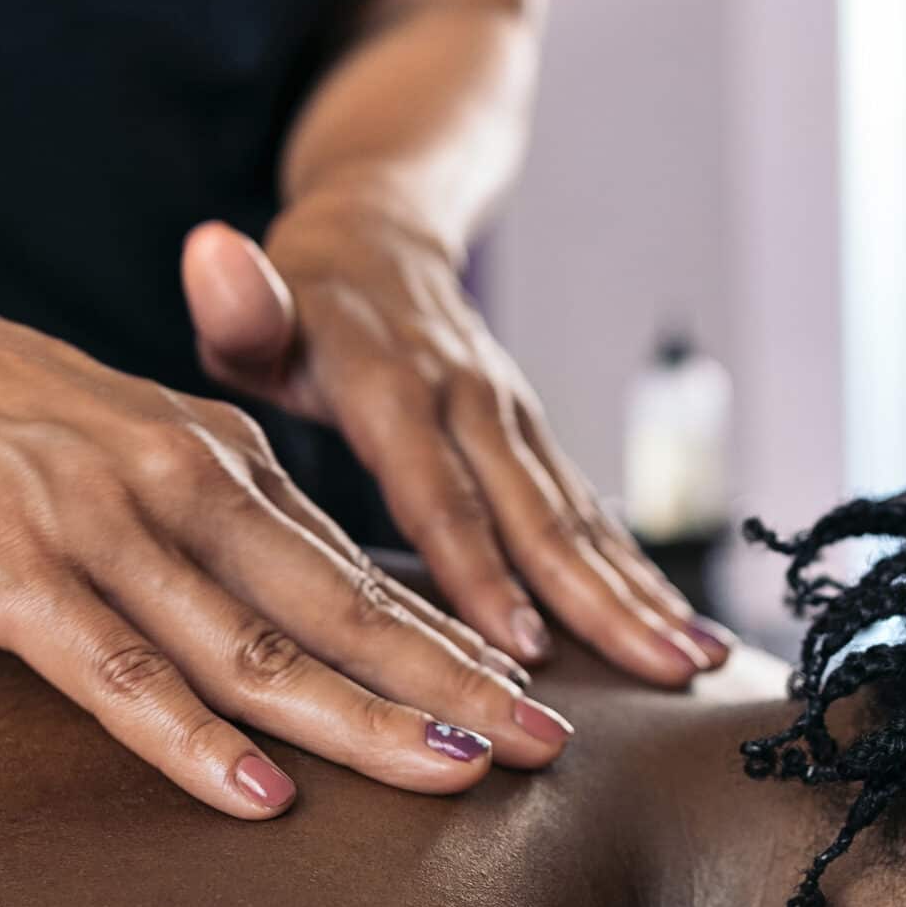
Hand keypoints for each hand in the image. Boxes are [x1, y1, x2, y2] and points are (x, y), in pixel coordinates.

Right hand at [0, 216, 576, 815]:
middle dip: (457, 685)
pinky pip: (119, 672)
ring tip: (456, 774)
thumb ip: (210, 514)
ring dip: (363, 718)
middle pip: (346, 609)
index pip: (362, 568)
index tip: (536, 697)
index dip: (455, 640)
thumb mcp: (128, 442)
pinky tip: (260, 795)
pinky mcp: (16, 572)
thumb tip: (288, 593)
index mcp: (224, 460)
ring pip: (258, 647)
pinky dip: (194, 740)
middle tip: (551, 748)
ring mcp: (106, 530)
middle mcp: (189, 488)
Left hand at [181, 191, 729, 685]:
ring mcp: (514, 421)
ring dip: (640, 595)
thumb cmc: (299, 297)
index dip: (478, 570)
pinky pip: (592, 516)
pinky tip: (684, 637)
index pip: (438, 492)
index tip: (519, 646)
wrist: (383, 233)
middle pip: (537, 515)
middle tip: (653, 673)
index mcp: (393, 384)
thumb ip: (240, 305)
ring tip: (693, 664)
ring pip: (581, 520)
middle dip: (597, 601)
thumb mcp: (256, 300)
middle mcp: (471, 402)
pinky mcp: (536, 440)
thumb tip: (212, 255)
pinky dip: (639, 577)